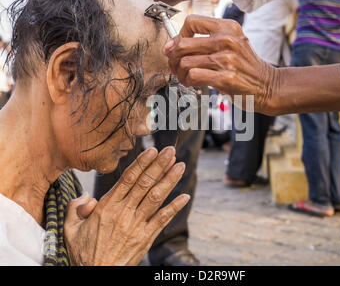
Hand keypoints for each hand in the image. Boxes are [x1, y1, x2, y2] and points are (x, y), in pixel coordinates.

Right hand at [64, 146, 189, 265]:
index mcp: (106, 207)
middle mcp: (124, 213)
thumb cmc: (84, 254)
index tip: (152, 150)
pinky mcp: (146, 238)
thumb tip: (85, 196)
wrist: (96, 276)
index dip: (141, 163)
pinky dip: (175, 207)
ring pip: (156, 198)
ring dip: (169, 180)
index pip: (127, 179)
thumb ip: (75, 209)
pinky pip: (162, 220)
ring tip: (180, 166)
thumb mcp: (70, 230)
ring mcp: (137, 225)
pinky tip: (185, 196)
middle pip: (144, 184)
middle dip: (159, 165)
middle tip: (170, 151)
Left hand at [164, 15, 280, 114]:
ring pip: (185, 62)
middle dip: (173, 59)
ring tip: (185, 78)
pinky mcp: (226, 78)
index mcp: (228, 27)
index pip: (191, 21)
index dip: (178, 36)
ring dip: (180, 74)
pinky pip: (194, 76)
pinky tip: (192, 83)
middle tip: (175, 67)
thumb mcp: (233, 42)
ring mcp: (227, 59)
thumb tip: (172, 45)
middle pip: (183, 44)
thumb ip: (207, 40)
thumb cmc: (246, 66)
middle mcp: (227, 40)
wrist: (268, 85)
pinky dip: (188, 81)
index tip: (176, 48)